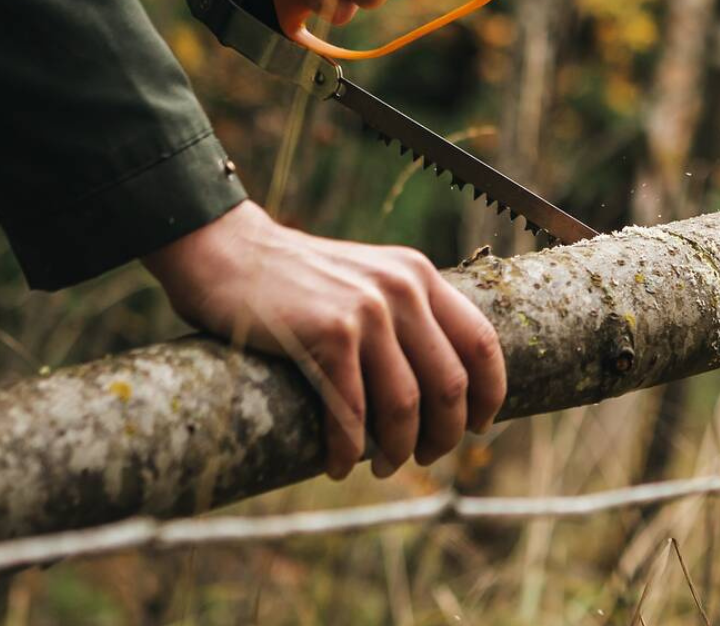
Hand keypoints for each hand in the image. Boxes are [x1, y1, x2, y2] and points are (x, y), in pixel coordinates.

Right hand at [144, 201, 505, 479]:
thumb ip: (405, 315)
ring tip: (385, 466)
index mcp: (420, 277)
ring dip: (398, 450)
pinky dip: (348, 449)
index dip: (490, 392)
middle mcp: (402, 289)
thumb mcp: (368, 279)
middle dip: (445, 434)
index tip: (481, 426)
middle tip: (426, 456)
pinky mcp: (327, 333)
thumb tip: (444, 384)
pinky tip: (340, 464)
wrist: (229, 252)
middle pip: (450, 384)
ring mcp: (366, 311)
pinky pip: (351, 410)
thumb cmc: (297, 280)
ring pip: (406, 405)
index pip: (482, 341)